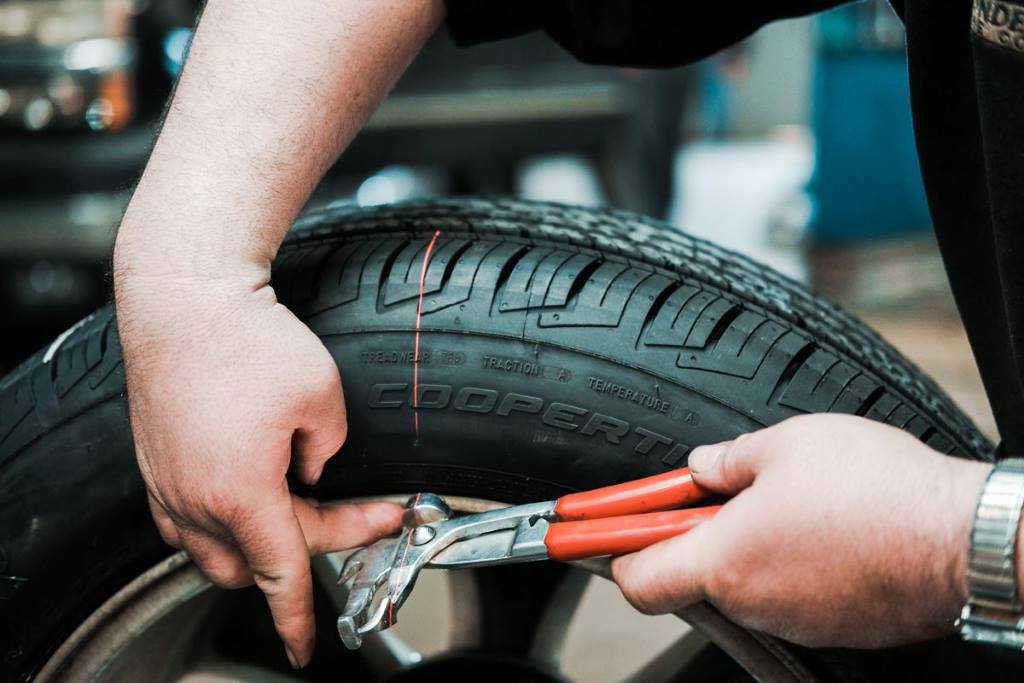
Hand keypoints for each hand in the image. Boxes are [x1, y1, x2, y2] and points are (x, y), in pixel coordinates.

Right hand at [114, 269, 401, 667]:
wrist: (185, 296)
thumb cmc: (246, 338)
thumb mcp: (323, 396)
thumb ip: (329, 449)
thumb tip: (313, 468)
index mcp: (240, 493)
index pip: (280, 574)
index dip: (297, 617)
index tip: (307, 644)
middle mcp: (192, 498)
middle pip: (249, 565)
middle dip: (301, 549)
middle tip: (350, 509)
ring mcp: (165, 483)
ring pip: (212, 548)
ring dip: (257, 538)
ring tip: (296, 497)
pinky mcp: (153, 462)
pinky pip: (185, 518)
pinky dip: (222, 518)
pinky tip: (248, 484)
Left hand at [611, 414, 991, 647]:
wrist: (962, 540)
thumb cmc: (877, 490)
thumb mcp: (784, 445)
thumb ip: (725, 460)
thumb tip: (701, 467)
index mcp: (723, 558)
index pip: (635, 578)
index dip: (606, 550)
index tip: (583, 532)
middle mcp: (751, 600)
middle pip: (687, 576)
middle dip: (687, 536)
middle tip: (704, 496)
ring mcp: (793, 620)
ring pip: (741, 584)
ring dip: (743, 547)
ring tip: (783, 504)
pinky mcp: (832, 628)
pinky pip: (786, 596)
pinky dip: (785, 567)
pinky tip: (820, 531)